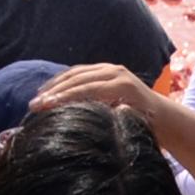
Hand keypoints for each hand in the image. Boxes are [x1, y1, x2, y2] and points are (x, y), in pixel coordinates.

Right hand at [35, 61, 161, 117]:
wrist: (160, 114)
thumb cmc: (146, 126)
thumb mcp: (135, 124)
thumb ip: (121, 116)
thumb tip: (104, 113)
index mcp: (122, 86)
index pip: (86, 89)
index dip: (64, 97)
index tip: (44, 106)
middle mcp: (115, 72)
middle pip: (78, 79)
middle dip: (53, 92)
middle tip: (34, 104)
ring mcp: (110, 68)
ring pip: (76, 73)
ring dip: (55, 84)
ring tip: (37, 97)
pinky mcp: (104, 69)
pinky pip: (79, 71)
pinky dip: (63, 79)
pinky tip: (50, 89)